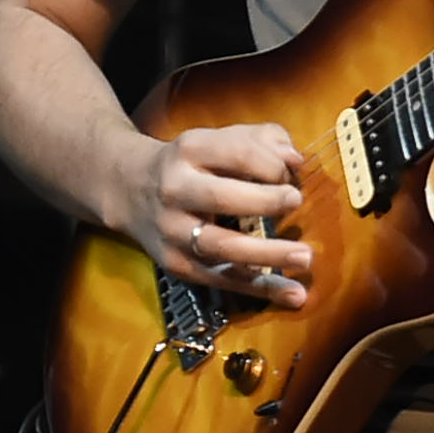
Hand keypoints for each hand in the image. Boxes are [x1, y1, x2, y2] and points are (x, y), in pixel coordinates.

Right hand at [128, 122, 311, 308]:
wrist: (129, 187)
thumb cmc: (193, 163)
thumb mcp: (220, 138)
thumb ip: (263, 140)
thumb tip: (294, 161)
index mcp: (190, 150)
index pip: (235, 153)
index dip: (271, 163)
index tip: (291, 171)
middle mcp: (175, 189)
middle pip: (221, 198)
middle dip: (265, 201)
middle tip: (296, 202)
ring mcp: (172, 231)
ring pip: (221, 246)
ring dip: (268, 254)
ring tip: (305, 257)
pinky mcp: (177, 264)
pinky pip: (222, 280)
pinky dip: (260, 289)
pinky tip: (293, 294)